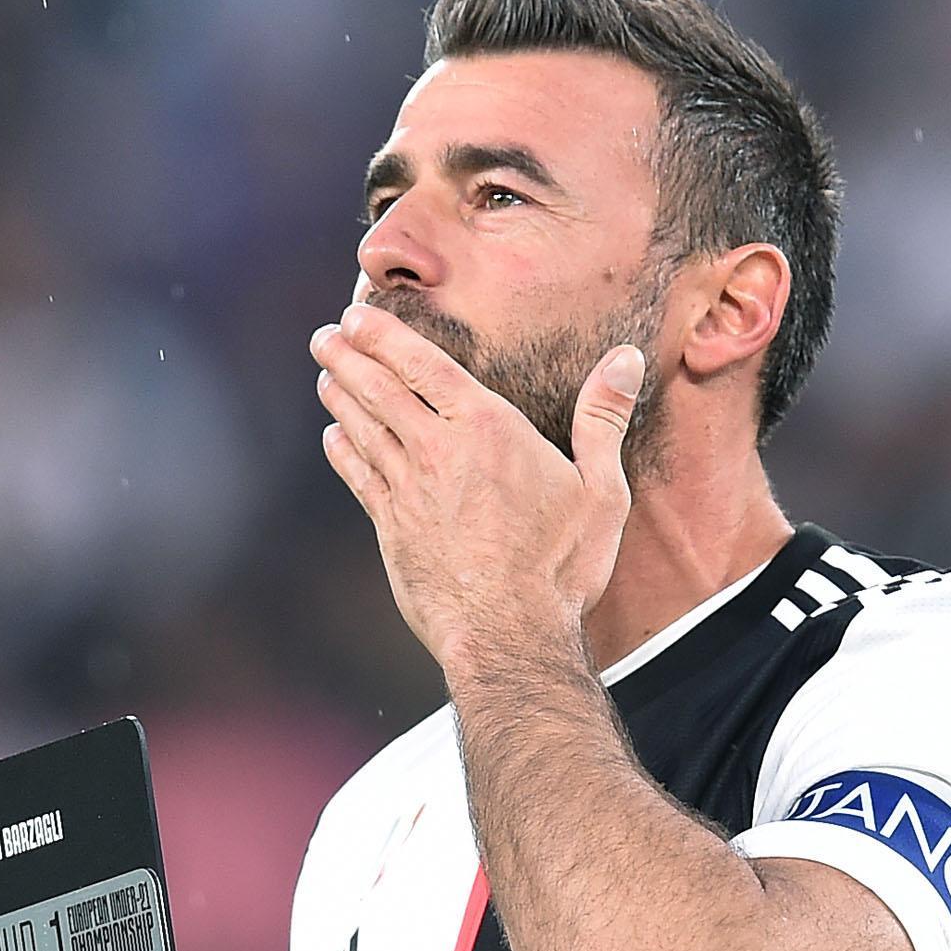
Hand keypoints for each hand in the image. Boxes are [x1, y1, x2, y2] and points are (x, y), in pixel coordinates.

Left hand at [311, 301, 640, 672]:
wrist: (507, 634)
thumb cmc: (560, 566)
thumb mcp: (600, 490)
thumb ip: (604, 418)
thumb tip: (626, 358)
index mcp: (488, 429)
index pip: (424, 366)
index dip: (385, 337)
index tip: (357, 316)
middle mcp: (438, 451)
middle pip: (381, 391)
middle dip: (349, 358)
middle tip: (325, 336)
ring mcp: (409, 492)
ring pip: (364, 430)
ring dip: (340, 398)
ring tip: (325, 375)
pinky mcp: (392, 530)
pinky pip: (359, 480)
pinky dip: (343, 453)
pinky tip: (333, 438)